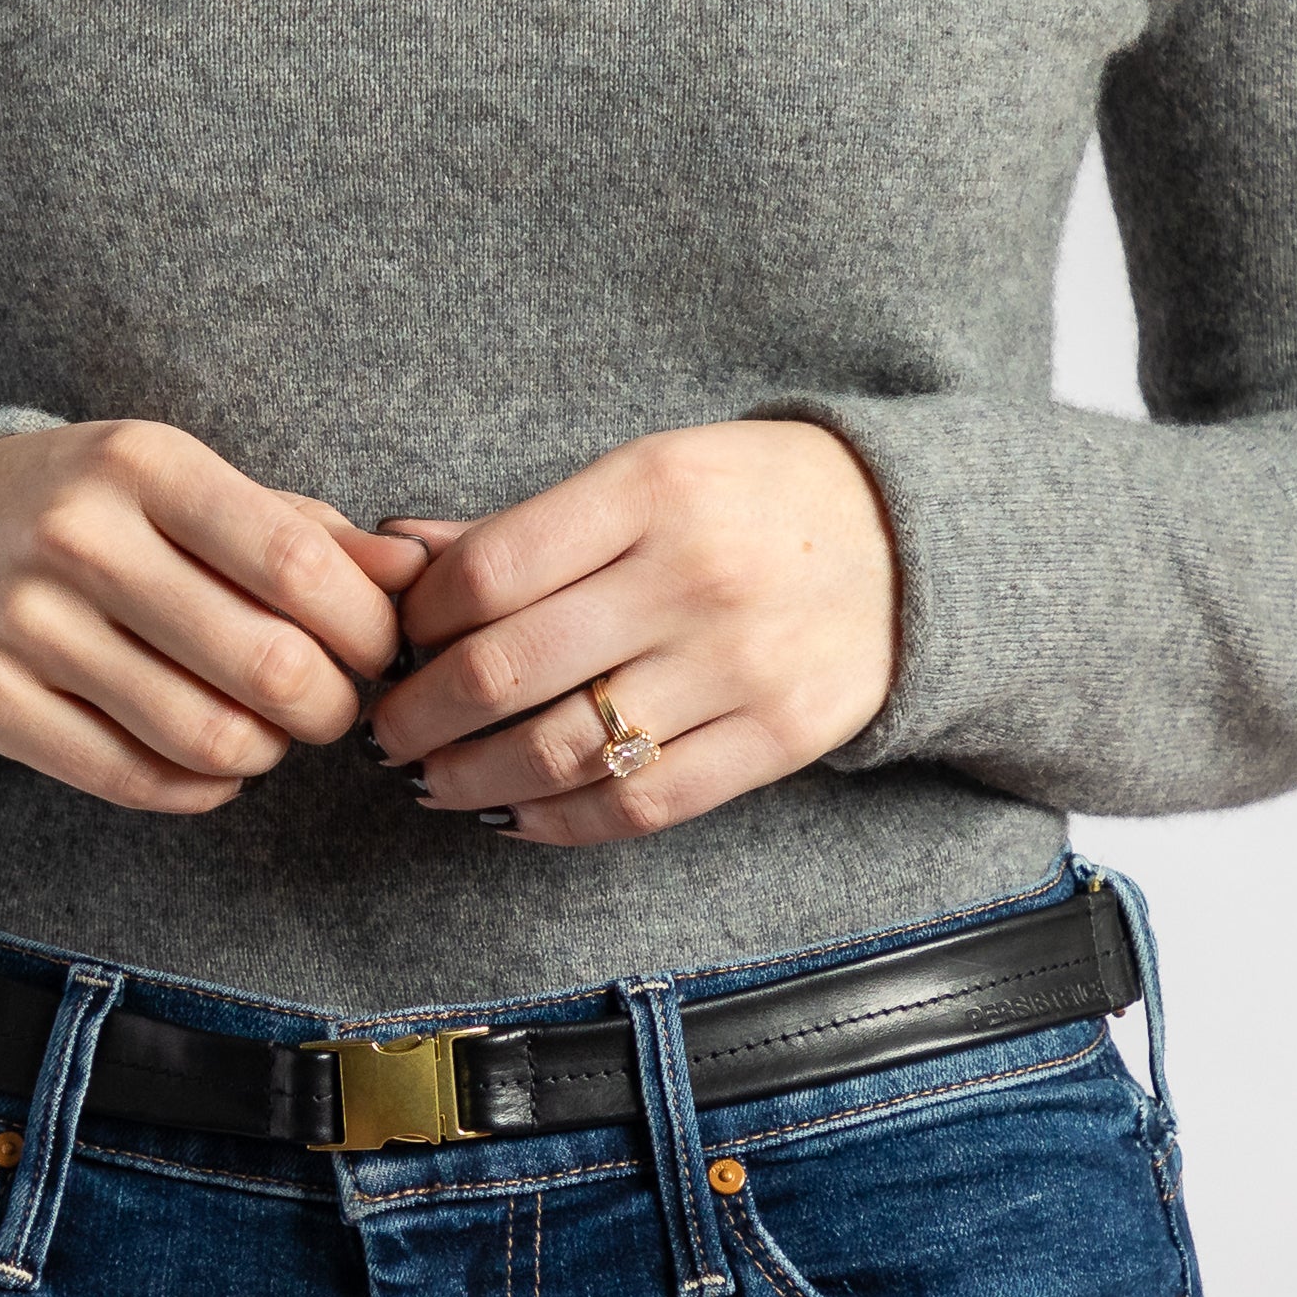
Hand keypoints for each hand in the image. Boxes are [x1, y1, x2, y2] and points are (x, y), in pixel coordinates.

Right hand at [0, 422, 424, 812]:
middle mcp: (79, 537)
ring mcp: (24, 624)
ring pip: (205, 735)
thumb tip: (416, 574)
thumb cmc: (94, 511)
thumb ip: (304, 531)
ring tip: (266, 731)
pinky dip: (200, 788)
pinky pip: (133, 780)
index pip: (297, 564)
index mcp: (145, 464)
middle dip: (328, 706)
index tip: (377, 650)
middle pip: (266, 663)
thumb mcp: (188, 488)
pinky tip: (213, 764)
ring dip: (265, 751)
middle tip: (329, 705)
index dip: (366, 628)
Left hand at [362, 420, 896, 845]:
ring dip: (471, 780)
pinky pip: (641, 804)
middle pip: (507, 670)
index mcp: (650, 490)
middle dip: (418, 717)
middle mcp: (691, 577)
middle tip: (385, 734)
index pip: (488, 573)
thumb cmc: (749, 502)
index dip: (416, 623)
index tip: (396, 645)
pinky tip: (513, 814)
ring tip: (432, 781)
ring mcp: (738, 665)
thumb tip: (393, 556)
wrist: (911, 544)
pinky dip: (557, 822)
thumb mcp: (647, 474)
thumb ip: (524, 527)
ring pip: (564, 751)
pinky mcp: (777, 737)